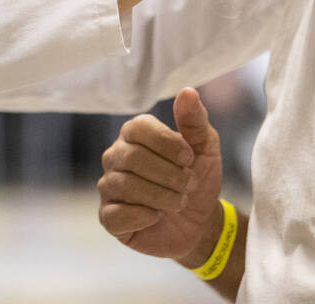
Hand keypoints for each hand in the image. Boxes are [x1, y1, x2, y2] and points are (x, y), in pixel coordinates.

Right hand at [97, 88, 224, 261]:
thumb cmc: (197, 179)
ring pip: (125, 186)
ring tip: (180, 201)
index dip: (168, 143)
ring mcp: (109, 187)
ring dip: (162, 196)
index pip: (139, 128)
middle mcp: (115, 157)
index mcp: (134, 134)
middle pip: (132, 158)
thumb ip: (195, 120)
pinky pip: (117, 215)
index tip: (189, 158)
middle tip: (189, 184)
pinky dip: (144, 217)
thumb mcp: (206, 147)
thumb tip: (188, 92)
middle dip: (169, 174)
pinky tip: (157, 216)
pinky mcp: (108, 218)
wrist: (199, 222)